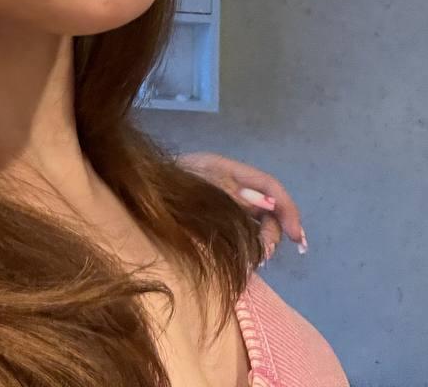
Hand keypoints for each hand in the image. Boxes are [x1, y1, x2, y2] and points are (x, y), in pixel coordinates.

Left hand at [174, 151, 307, 260]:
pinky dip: (243, 245)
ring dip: (257, 242)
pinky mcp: (213, 219)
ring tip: (247, 258)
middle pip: (266, 208)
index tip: (297, 239)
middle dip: (270, 232)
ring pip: (254, 224)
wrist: (130, 193)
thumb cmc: (164, 188)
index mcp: (227, 169)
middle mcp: (228, 184)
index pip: (270, 186)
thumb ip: (235, 196)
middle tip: (262, 255)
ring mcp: (221, 202)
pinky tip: (236, 258)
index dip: (287, 210)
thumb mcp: (200, 188)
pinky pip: (239, 233)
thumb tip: (269, 206)